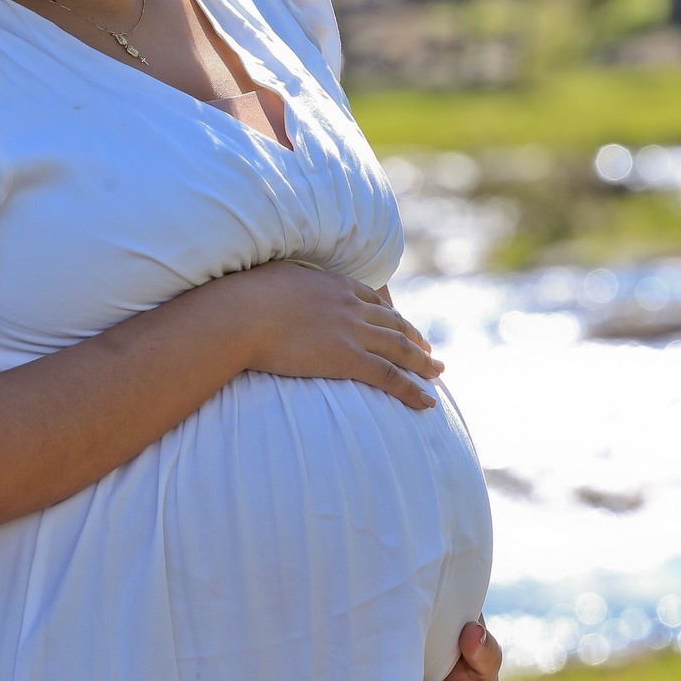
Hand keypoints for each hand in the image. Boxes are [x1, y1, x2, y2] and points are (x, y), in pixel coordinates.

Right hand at [240, 263, 442, 409]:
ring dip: (423, 362)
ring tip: (437, 372)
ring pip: (400, 349)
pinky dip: (412, 390)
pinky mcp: (348, 359)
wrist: (243, 313)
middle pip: (394, 323)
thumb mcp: (274, 278)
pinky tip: (427, 402)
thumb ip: (287, 284)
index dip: (393, 316)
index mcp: (336, 285)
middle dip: (415, 338)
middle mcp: (352, 306)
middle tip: (429, 351)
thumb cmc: (246, 296)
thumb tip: (277, 286)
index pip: (375, 301)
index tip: (403, 325)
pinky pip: (390, 377)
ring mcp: (353, 332)